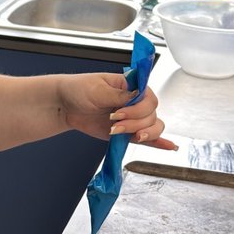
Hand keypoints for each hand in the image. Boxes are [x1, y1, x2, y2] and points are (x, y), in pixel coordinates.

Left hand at [61, 72, 177, 149]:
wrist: (64, 105)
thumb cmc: (79, 90)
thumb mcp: (97, 90)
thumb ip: (118, 96)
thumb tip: (136, 97)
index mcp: (132, 86)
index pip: (149, 99)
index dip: (137, 109)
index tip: (118, 113)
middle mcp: (135, 102)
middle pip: (152, 116)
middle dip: (134, 123)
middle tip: (113, 124)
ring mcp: (132, 118)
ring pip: (153, 127)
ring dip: (141, 134)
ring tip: (120, 133)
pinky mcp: (126, 132)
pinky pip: (147, 138)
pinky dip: (159, 143)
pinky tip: (169, 147)